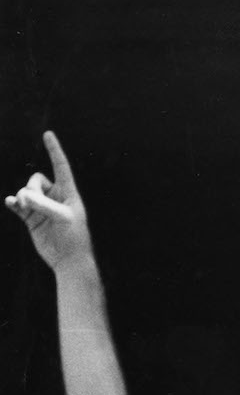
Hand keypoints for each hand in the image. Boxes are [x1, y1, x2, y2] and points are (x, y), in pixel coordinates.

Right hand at [5, 131, 92, 271]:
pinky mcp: (31, 218)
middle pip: (36, 180)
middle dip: (31, 188)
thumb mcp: (63, 218)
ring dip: (22, 197)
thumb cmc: (73, 238)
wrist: (68, 260)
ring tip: (25, 207)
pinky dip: (13, 202)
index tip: (48, 134)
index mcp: (69, 193)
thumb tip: (22, 197)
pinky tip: (12, 204)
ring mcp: (42, 207)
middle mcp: (55, 197)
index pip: (61, 167)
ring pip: (25, 191)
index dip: (54, 151)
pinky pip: (18, 204)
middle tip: (32, 202)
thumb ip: (43, 205)